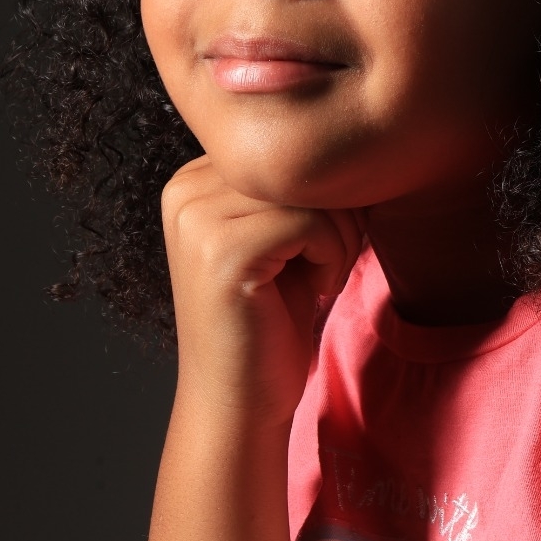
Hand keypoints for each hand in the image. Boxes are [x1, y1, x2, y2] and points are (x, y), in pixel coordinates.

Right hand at [161, 154, 364, 429]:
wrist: (242, 403)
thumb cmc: (274, 320)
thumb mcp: (285, 234)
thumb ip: (298, 183)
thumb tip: (357, 138)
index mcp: (194, 179)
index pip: (289, 149)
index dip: (324, 193)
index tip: (317, 246)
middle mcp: (183, 189)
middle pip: (299, 165)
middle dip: (337, 214)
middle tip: (326, 263)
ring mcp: (196, 219)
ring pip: (310, 192)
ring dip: (338, 238)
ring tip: (316, 276)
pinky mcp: (221, 252)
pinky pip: (311, 223)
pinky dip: (333, 258)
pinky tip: (315, 290)